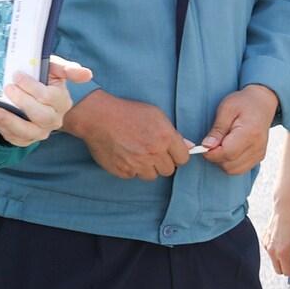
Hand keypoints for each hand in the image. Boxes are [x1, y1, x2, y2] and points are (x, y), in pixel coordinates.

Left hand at [0, 55, 93, 146]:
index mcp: (63, 102)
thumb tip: (87, 74)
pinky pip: (16, 138)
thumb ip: (67, 69)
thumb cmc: (42, 80)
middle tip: (7, 88)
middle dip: (22, 102)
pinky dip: (3, 129)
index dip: (31, 86)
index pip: (49, 97)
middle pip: (41, 116)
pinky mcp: (27, 139)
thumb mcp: (54, 69)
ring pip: (28, 131)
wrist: (32, 97)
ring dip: (10, 121)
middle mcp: (55, 119)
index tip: (17, 75)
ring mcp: (41, 131)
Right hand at [64, 90, 190, 178]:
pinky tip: (126, 156)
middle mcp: (153, 153)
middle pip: (168, 170)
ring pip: (151, 176)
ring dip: (147, 168)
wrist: (99, 117)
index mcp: (165, 138)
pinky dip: (131, 169)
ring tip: (138, 154)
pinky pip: (133, 176)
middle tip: (153, 153)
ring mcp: (137, 163)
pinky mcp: (123, 171)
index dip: (178, 156)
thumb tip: (190, 146)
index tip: (172, 153)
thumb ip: (174, 133)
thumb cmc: (128, 112)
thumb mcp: (156, 115)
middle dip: (163, 163)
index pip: (183, 159)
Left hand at [202, 84, 278, 174]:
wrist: (263, 102)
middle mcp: (257, 147)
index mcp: (250, 133)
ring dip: (222, 161)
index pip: (227, 153)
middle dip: (215, 157)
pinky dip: (230, 163)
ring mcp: (260, 153)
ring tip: (221, 145)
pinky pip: (240, 169)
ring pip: (233, 170)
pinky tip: (229, 149)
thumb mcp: (226, 109)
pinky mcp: (259, 157)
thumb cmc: (243, 102)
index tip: (203, 145)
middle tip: (212, 143)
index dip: (210, 153)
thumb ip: (217, 129)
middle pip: (229, 165)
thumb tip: (206, 146)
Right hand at [264, 204, 289, 278]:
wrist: (286, 207)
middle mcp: (272, 251)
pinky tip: (284, 239)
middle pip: (279, 270)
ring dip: (282, 258)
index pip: (287, 272)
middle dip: (288, 267)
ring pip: (274, 260)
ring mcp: (266, 245)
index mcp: (282, 252)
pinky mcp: (264, 239)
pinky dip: (277, 249)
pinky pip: (271, 251)